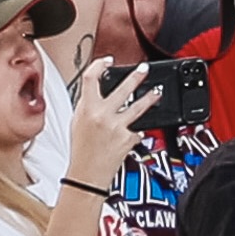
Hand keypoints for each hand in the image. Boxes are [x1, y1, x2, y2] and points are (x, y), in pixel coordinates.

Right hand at [61, 57, 142, 192]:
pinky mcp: (129, 138)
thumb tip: (96, 95)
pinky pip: (137, 130)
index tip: (108, 60)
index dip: (100, 66)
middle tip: (144, 69)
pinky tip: (132, 134)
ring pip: (138, 107)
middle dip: (136, 76)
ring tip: (157, 92)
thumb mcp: (77, 123)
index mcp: (86, 109)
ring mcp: (117, 126)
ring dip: (150, 98)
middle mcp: (102, 115)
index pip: (91, 79)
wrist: (87, 175)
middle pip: (122, 89)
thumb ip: (88, 107)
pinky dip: (136, 131)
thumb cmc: (82, 150)